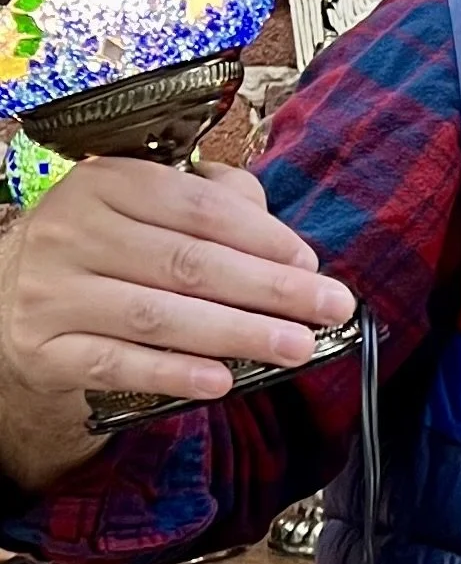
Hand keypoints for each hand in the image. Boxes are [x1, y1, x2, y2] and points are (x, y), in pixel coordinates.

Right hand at [0, 156, 352, 480]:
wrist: (11, 297)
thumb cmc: (102, 252)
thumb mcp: (146, 211)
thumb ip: (214, 205)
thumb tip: (280, 237)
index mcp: (105, 183)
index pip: (196, 207)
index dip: (261, 237)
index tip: (310, 263)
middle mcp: (72, 232)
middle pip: (186, 262)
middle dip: (268, 288)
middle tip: (327, 307)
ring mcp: (53, 292)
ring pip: (157, 315)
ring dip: (236, 332)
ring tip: (295, 346)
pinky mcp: (44, 348)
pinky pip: (116, 364)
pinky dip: (173, 373)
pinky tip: (221, 380)